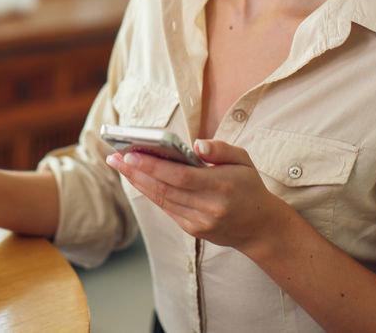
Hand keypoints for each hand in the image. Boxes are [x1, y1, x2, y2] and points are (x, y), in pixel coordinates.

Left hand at [106, 139, 293, 254]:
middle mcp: (209, 207)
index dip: (152, 166)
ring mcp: (199, 222)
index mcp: (222, 186)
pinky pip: (167, 208)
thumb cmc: (249, 187)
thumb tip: (196, 144)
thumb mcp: (243, 160)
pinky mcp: (193, 230)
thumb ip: (221, 149)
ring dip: (137, 182)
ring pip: (161, 200)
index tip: (130, 153)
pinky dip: (150, 193)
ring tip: (119, 165)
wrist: (261, 227)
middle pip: (165, 189)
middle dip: (136, 172)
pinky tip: (137, 179)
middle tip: (114, 156)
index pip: (180, 176)